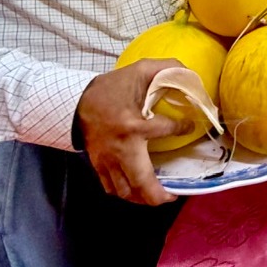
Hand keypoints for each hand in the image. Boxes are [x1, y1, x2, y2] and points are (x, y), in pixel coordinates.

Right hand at [76, 58, 194, 205]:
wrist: (75, 100)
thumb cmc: (112, 88)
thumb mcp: (142, 70)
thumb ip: (169, 68)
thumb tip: (192, 75)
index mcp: (133, 124)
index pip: (166, 129)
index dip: (182, 128)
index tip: (189, 125)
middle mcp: (121, 148)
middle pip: (141, 183)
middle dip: (159, 195)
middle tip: (173, 194)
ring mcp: (107, 160)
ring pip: (125, 191)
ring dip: (143, 198)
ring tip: (158, 195)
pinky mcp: (98, 165)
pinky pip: (111, 187)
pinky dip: (125, 194)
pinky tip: (137, 191)